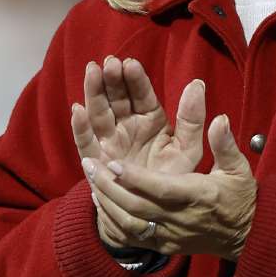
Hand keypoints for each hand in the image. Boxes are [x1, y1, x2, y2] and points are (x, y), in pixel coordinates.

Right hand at [72, 56, 204, 173]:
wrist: (153, 214)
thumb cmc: (174, 179)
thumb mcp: (188, 149)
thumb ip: (192, 119)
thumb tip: (198, 83)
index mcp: (151, 120)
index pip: (142, 94)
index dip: (136, 79)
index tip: (131, 64)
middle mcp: (128, 125)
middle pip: (117, 98)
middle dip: (113, 79)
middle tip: (109, 62)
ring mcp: (110, 140)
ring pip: (99, 112)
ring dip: (94, 92)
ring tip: (91, 71)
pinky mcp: (95, 159)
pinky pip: (85, 141)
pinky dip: (80, 126)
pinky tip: (77, 110)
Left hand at [84, 114, 256, 261]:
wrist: (245, 238)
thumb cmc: (240, 198)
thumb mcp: (238, 168)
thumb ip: (225, 144)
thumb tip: (219, 119)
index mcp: (198, 196)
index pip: (162, 189)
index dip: (136, 178)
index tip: (114, 162)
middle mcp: (180, 219)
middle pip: (137, 207)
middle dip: (109, 186)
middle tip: (89, 164)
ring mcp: (169, 236)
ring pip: (129, 223)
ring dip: (106, 201)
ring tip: (90, 177)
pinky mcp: (163, 245)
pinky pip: (131, 235)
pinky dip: (112, 218)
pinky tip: (101, 198)